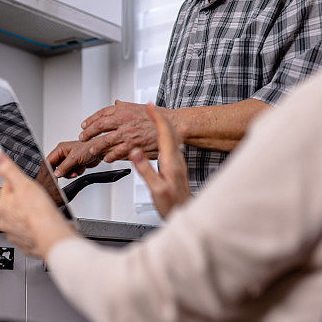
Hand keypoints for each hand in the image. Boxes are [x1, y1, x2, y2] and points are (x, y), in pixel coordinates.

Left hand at [0, 151, 76, 257]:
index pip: (8, 186)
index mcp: (2, 204)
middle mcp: (4, 220)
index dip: (22, 184)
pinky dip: (35, 229)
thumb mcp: (24, 183)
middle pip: (15, 203)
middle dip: (26, 201)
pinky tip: (43, 225)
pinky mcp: (24, 243)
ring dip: (31, 215)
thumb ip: (7, 168)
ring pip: (21, 218)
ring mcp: (13, 233)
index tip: (31, 187)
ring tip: (43, 213)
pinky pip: (28, 232)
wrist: (51, 238)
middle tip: (39, 201)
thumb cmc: (39, 213)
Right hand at [47, 140, 101, 178]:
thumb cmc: (89, 147)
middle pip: (57, 168)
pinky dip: (77, 172)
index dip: (50, 169)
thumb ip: (63, 167)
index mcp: (61, 149)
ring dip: (71, 172)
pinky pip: (72, 172)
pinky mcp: (76, 164)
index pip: (49, 161)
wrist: (101, 151)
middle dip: (64, 172)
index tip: (52, 177)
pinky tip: (82, 167)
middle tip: (69, 172)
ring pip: (65, 172)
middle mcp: (64, 154)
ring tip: (77, 169)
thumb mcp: (74, 158)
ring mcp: (70, 160)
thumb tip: (55, 174)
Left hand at [80, 100, 171, 162]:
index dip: (90, 120)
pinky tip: (106, 158)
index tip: (85, 125)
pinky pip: (116, 152)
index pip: (101, 114)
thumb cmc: (159, 117)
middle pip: (99, 127)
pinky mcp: (133, 146)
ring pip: (105, 141)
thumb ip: (125, 106)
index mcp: (124, 110)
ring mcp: (127, 134)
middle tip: (83, 137)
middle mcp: (124, 120)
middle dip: (88, 133)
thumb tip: (115, 103)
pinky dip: (109, 156)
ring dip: (96, 147)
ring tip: (92, 150)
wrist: (173, 125)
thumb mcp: (140, 106)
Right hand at [129, 103, 190, 218]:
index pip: (164, 133)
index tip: (149, 106)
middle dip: (159, 117)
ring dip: (161, 125)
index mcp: (171, 161)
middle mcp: (176, 159)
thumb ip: (146, 170)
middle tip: (150, 107)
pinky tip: (159, 138)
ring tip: (152, 117)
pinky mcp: (176, 167)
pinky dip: (162, 136)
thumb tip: (136, 152)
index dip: (157, 118)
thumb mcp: (156, 189)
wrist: (186, 215)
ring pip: (170, 137)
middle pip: (169, 131)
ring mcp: (178, 163)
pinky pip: (170, 145)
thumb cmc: (173, 205)